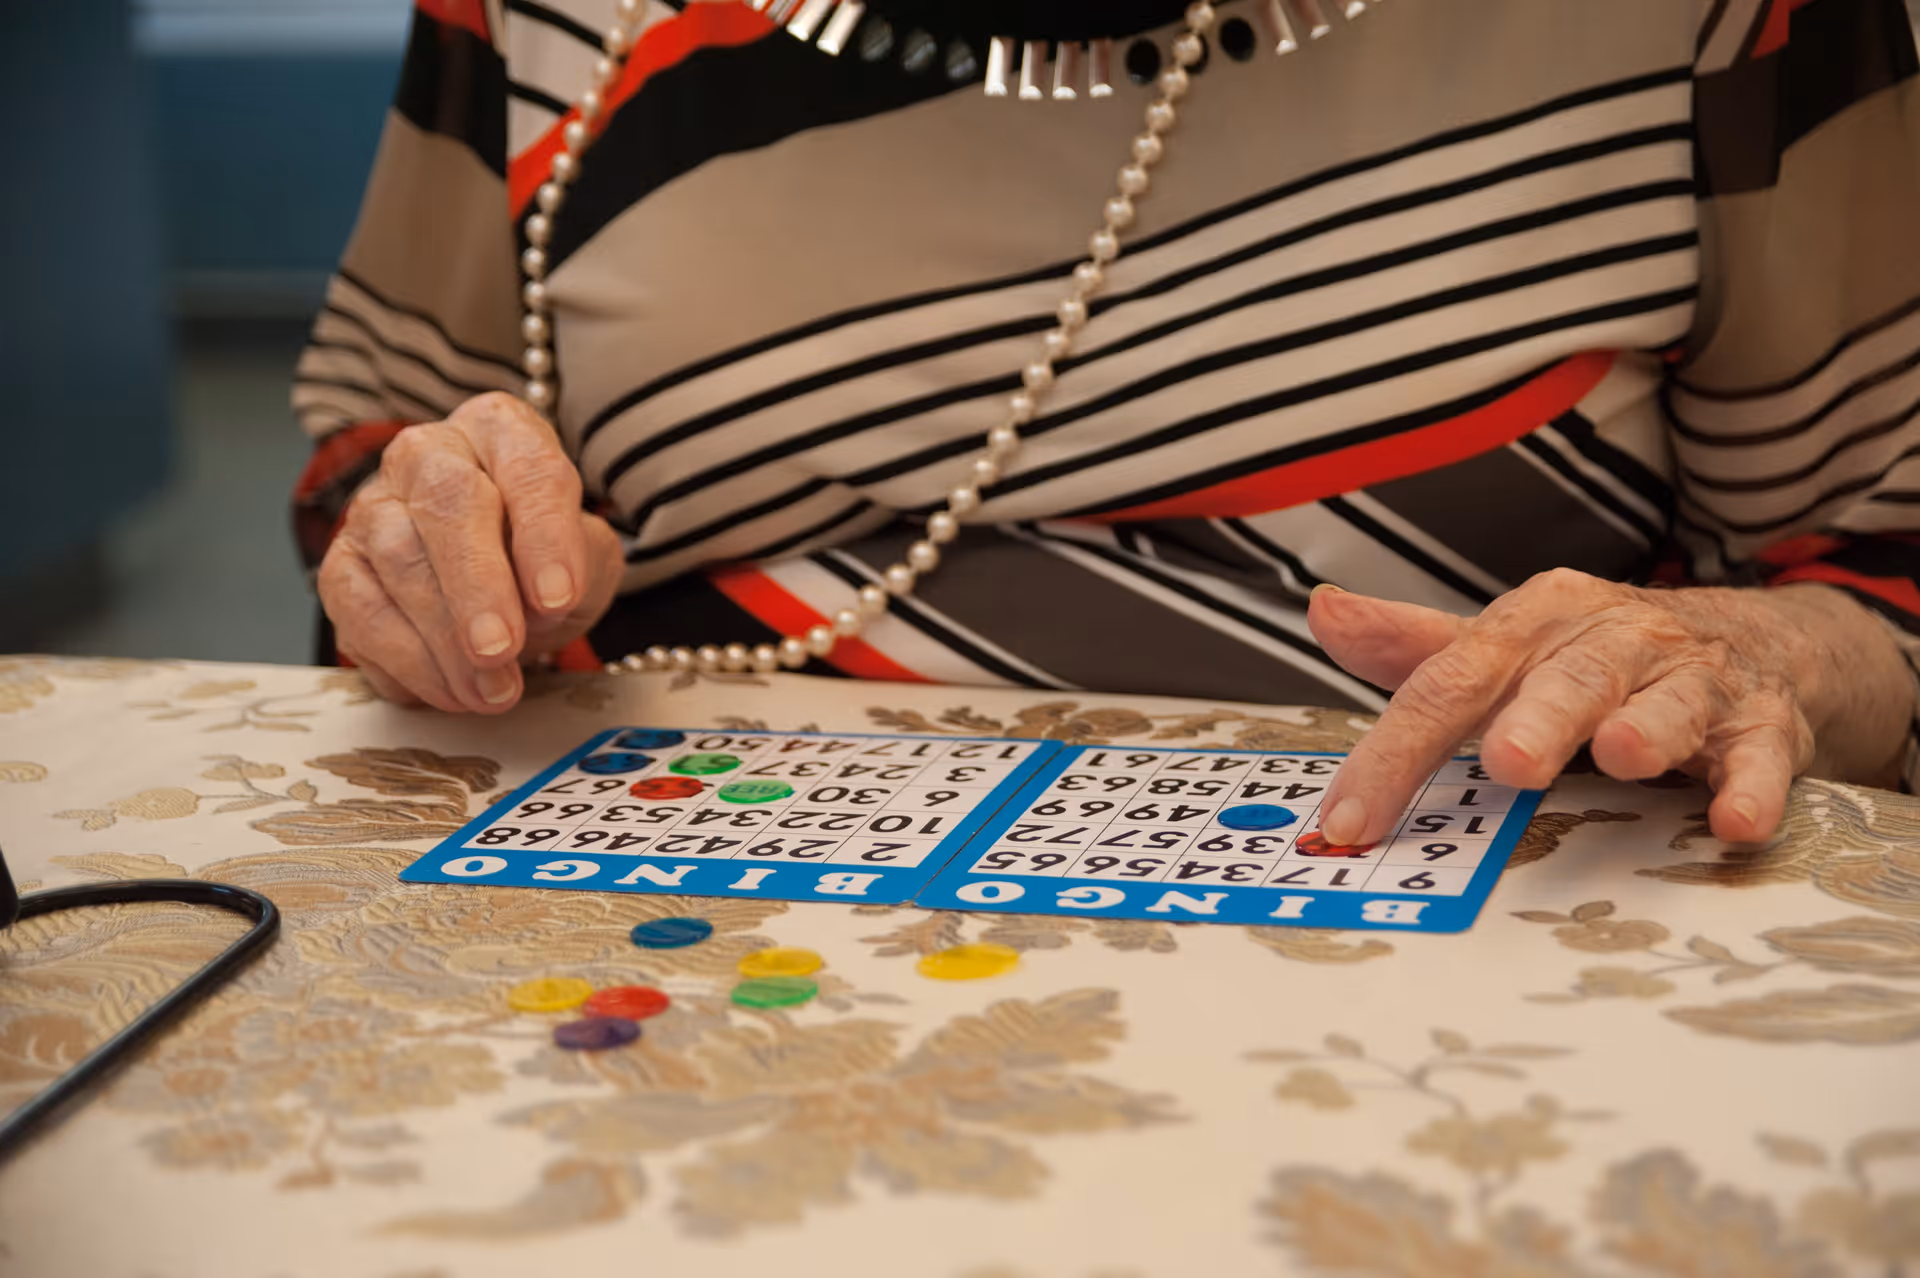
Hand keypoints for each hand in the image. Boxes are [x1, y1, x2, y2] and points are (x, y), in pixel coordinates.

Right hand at [317, 393, 623, 712]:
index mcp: (500, 430)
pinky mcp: (339, 569)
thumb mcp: (586, 557)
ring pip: (398, 558)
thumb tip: (542, 598)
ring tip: (494, 690)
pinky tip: (454, 692)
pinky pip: (362, 613)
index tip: (559, 596)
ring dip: (447, 637)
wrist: (501, 592)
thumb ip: (578, 564)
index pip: (527, 466)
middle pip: (447, 502)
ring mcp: (373, 508)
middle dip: (477, 583)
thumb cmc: (542, 563)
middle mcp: (428, 455)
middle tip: (502, 647)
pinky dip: (411, 662)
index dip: (543, 534)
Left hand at [1307, 569, 1912, 845]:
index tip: (1349, 821)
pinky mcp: (1762, 726)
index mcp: (1537, 619)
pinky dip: (1750, 788)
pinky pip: (1759, 757)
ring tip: (1622, 757)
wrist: (1753, 643)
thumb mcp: (1507, 645)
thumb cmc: (1595, 657)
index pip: (1452, 681)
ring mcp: (1692, 680)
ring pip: (1667, 702)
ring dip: (1647, 729)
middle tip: (1507, 763)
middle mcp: (1614, 639)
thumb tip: (1323, 612)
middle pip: (1567, 680)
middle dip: (1538, 719)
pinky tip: (1734, 822)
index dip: (1396, 751)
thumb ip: (1417, 646)